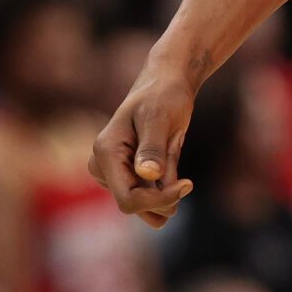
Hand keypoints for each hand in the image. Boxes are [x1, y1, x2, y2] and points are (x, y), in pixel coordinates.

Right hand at [88, 57, 198, 229]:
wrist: (166, 84)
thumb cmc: (162, 95)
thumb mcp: (159, 117)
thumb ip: (152, 147)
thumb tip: (148, 176)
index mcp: (106, 153)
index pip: (128, 200)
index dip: (158, 201)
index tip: (187, 184)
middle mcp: (104, 167)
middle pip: (137, 206)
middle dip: (166, 191)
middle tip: (176, 149)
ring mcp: (114, 174)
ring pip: (147, 207)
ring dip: (168, 186)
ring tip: (171, 147)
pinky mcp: (128, 177)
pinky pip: (152, 199)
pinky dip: (169, 183)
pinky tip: (170, 151)